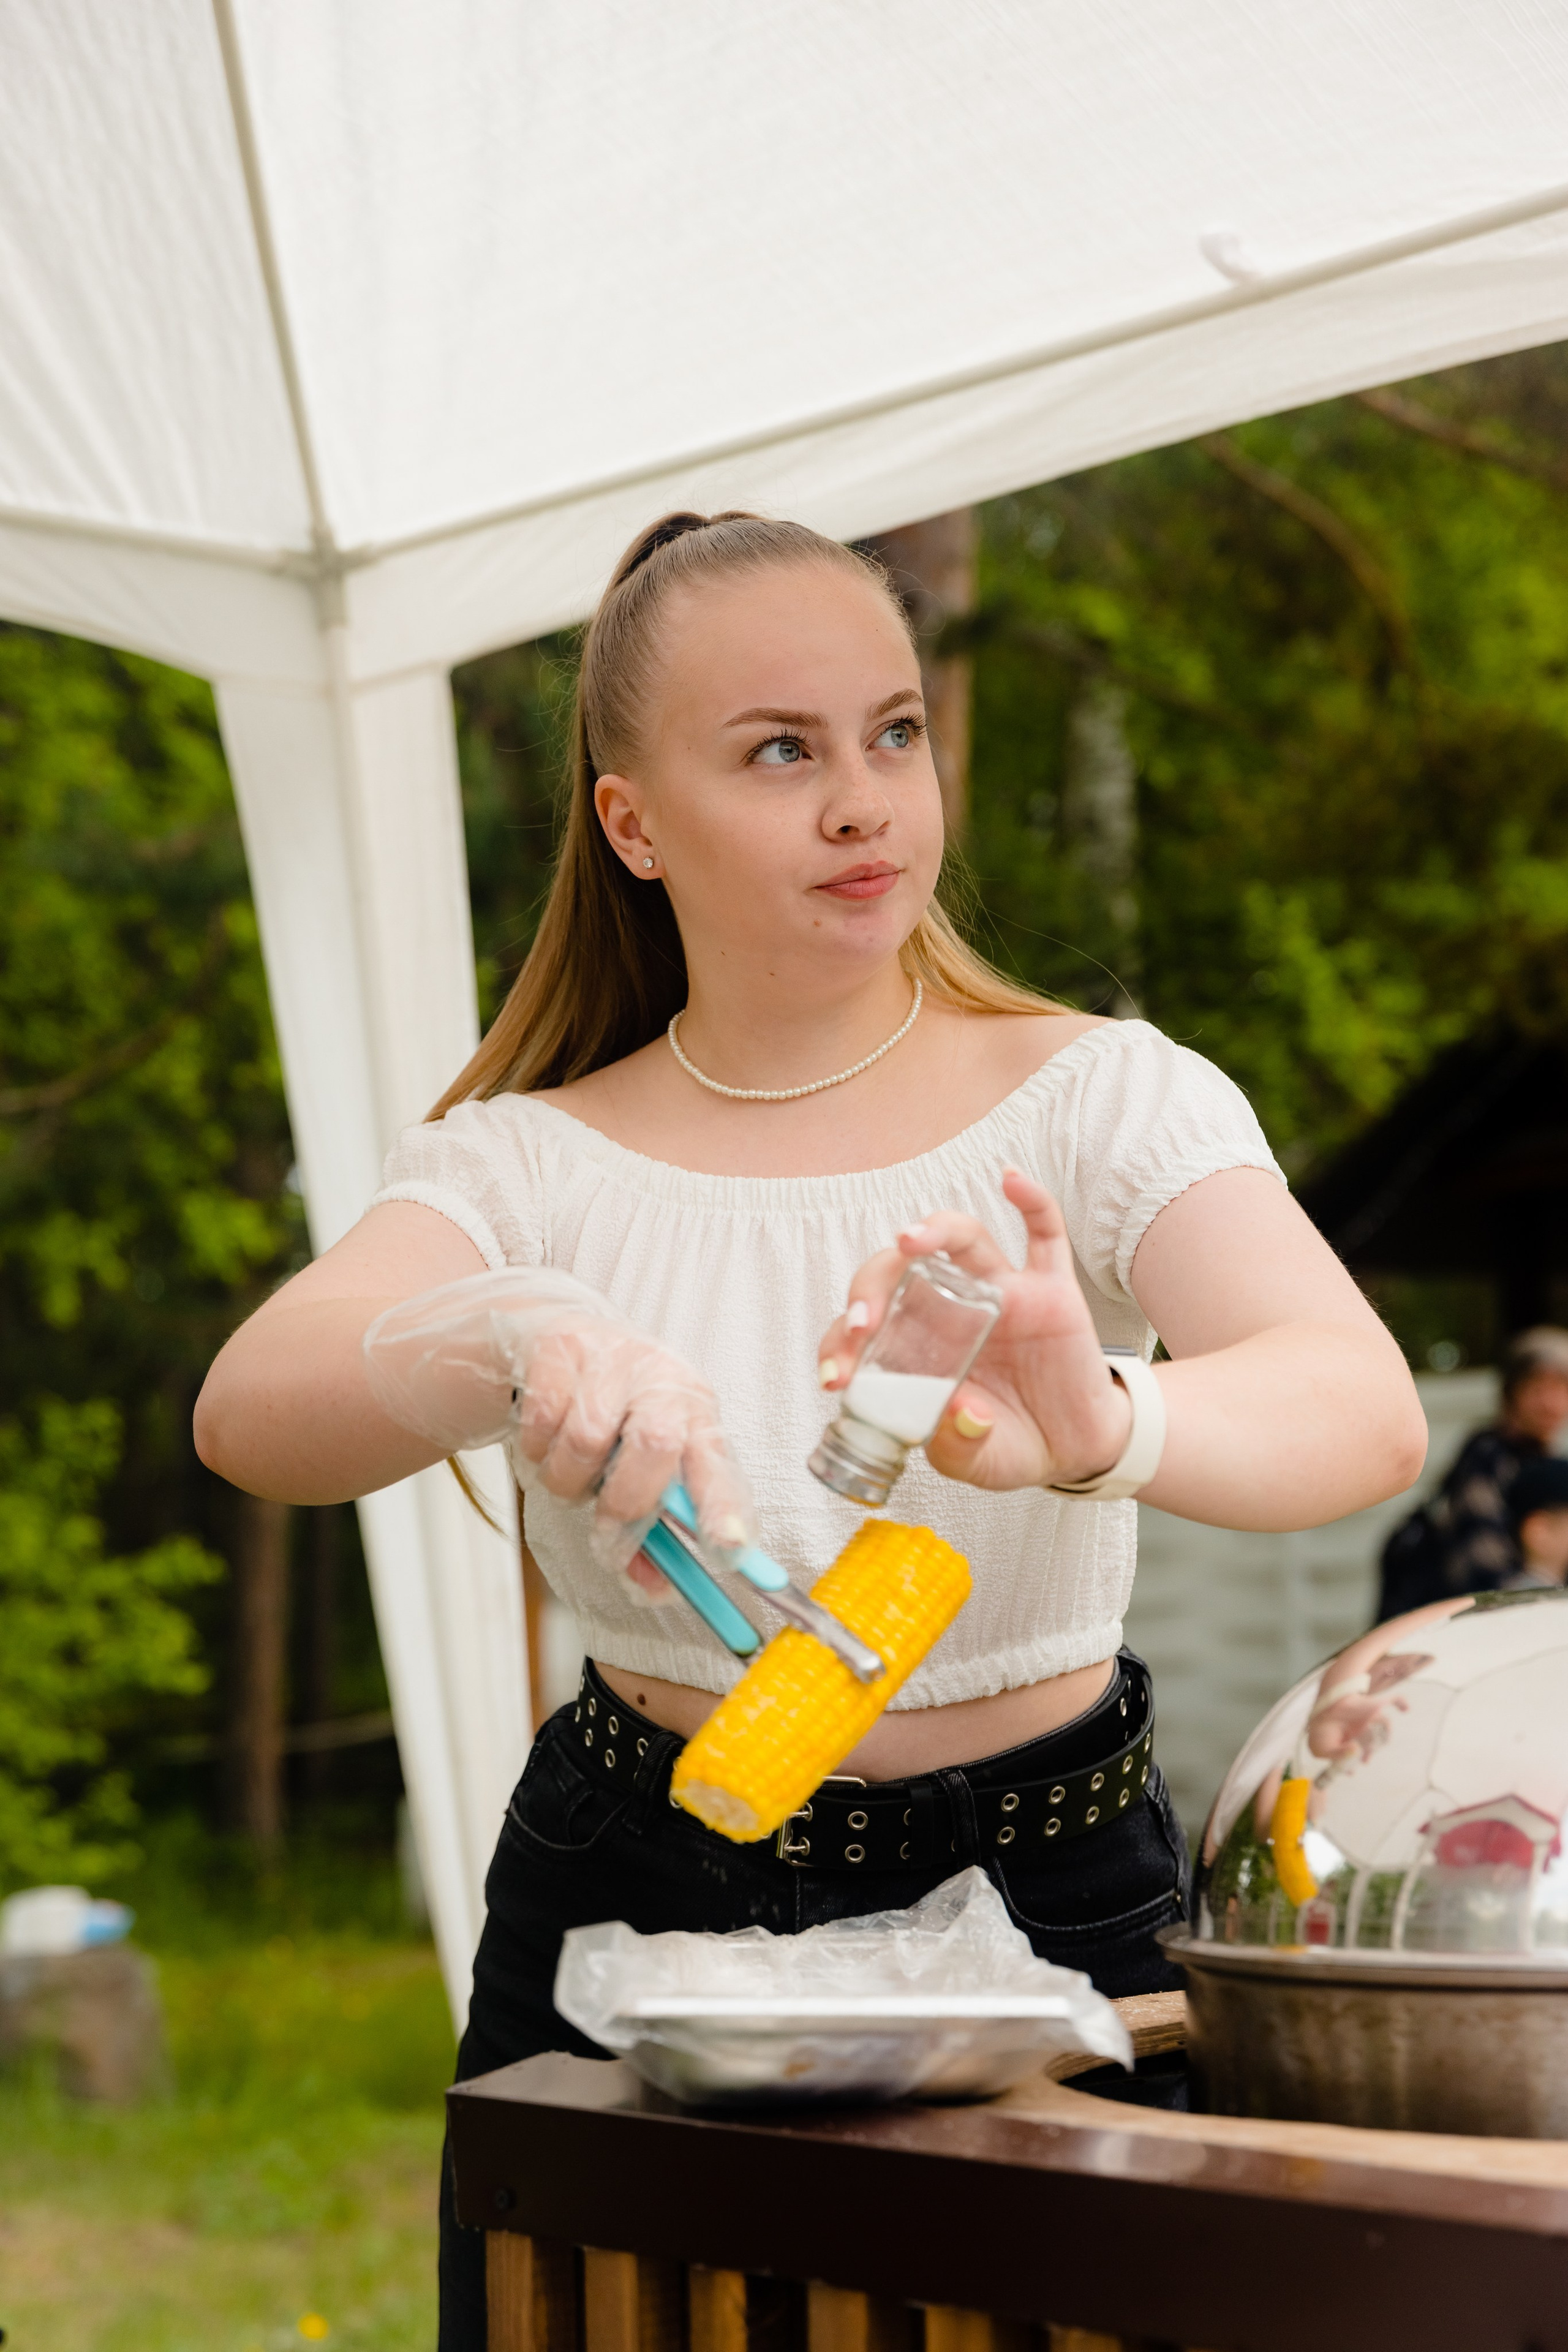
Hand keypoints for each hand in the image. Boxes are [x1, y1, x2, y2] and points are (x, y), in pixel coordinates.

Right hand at [364, 1270, 754, 1588]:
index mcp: (695, 1411)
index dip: (723, 1506)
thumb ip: (649, 1532)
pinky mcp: (560, 1346)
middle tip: (605, 1534)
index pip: (718, 1461)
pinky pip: (541, 1420)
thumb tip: (654, 1589)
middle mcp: (662, 1377)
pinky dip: (536, 1448)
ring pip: (585, 1441)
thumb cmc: (613, 1420)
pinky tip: (545, 1438)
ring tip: (571, 1473)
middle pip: (655, 1444)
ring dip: (568, 1480)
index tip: (726, 1550)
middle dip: (625, 1505)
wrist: (559, 1344)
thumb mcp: (639, 1469)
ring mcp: (611, 1356)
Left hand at [817, 1168, 1132, 1491]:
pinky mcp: (1051, 1290)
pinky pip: (1045, 1233)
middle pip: (902, 1270)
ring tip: (911, 1240)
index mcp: (917, 1346)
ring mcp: (1002, 1293)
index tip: (836, 1377)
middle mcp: (952, 1308)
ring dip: (933, 1230)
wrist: (1075, 1450)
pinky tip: (1012, 1179)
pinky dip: (1031, 1200)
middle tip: (864, 1321)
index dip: (842, 1343)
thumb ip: (958, 1446)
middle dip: (872, 1287)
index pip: (866, 1324)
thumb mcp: (975, 1461)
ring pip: (963, 1240)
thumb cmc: (1010, 1444)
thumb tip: (961, 1414)